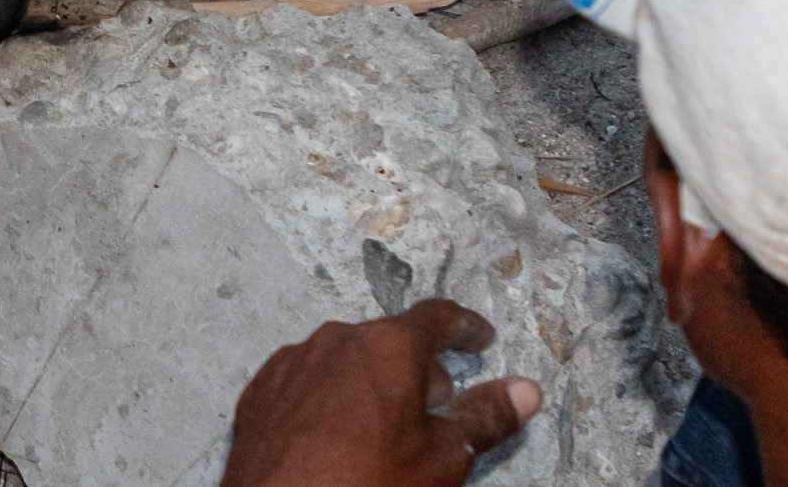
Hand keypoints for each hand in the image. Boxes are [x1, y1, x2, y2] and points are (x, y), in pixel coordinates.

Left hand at [222, 299, 541, 486]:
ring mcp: (293, 361)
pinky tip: (338, 435)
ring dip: (372, 383)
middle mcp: (336, 339)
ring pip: (346, 360)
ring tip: (384, 430)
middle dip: (419, 370)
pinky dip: (331, 397)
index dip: (466, 328)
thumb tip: (525, 390)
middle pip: (390, 342)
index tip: (482, 339)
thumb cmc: (368, 485)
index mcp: (386, 346)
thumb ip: (486, 417)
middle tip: (436, 411)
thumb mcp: (443, 458)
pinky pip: (309, 380)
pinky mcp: (261, 388)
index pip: (437, 318)